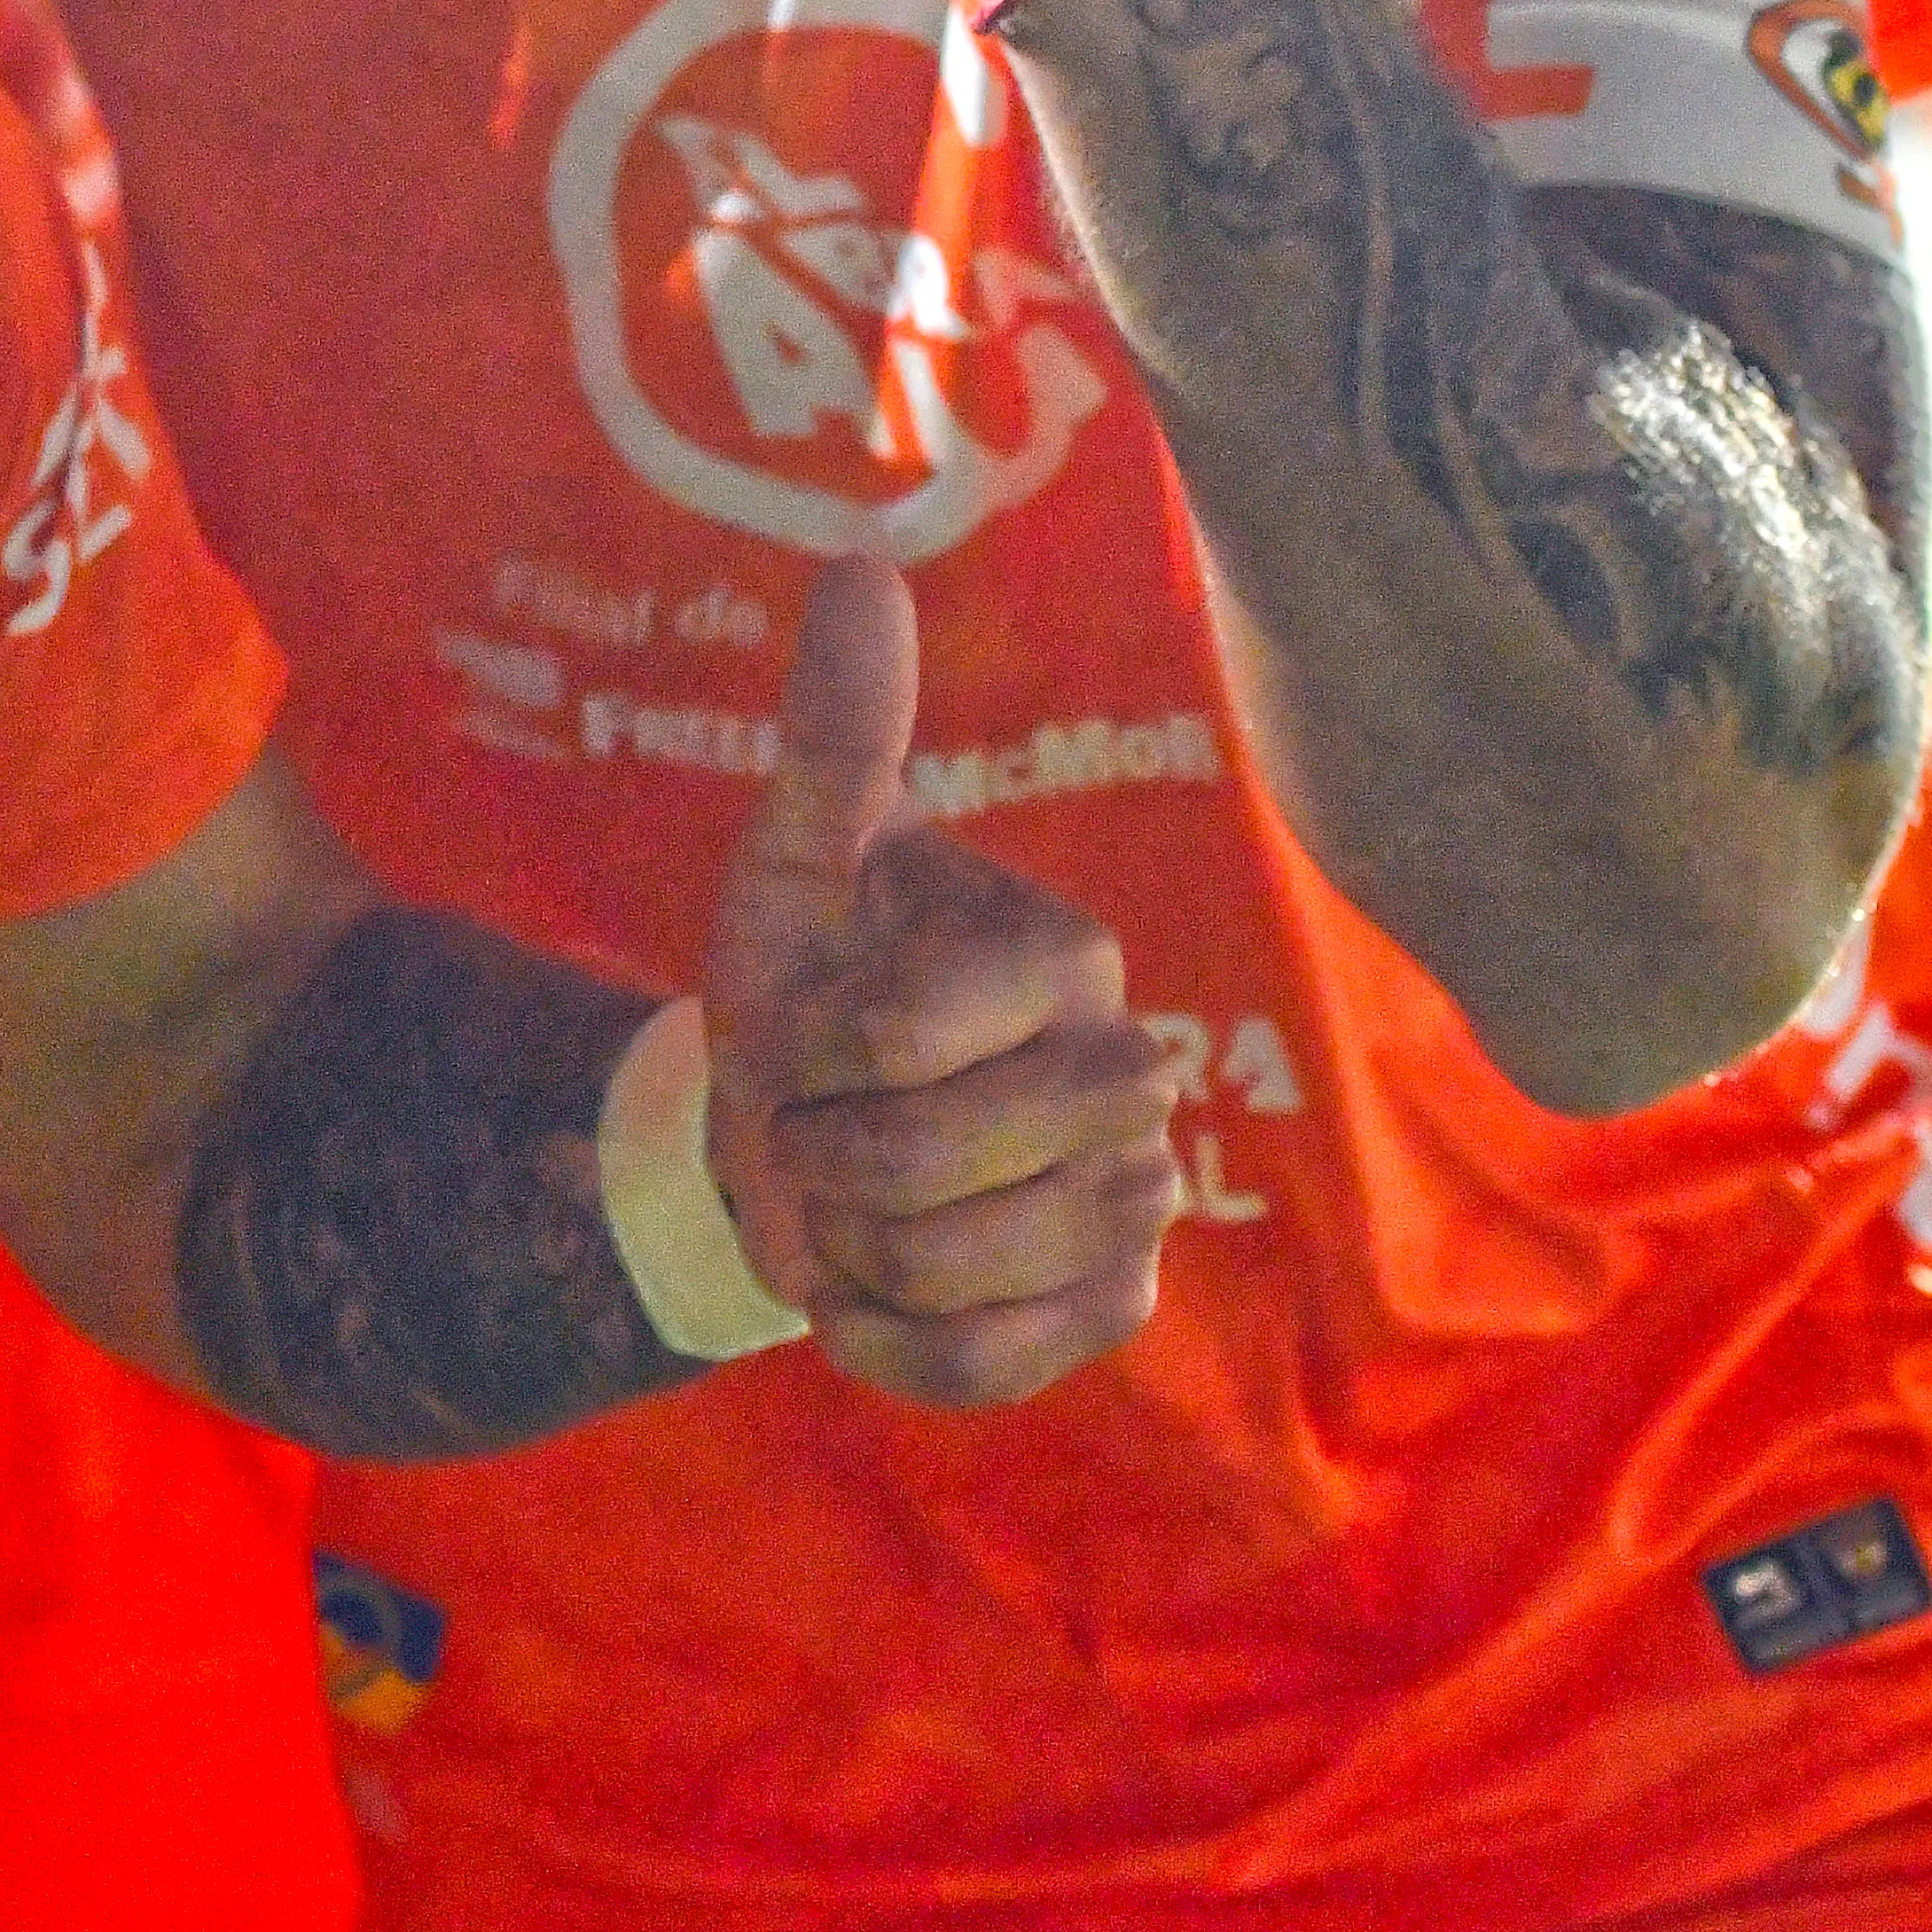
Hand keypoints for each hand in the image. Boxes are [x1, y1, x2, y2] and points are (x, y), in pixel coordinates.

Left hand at [699, 562, 1184, 1407]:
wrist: (805, 1128)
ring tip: (846, 1197)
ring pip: (949, 1268)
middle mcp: (1128, 1074)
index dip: (808, 1054)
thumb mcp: (796, 858)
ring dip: (844, 1247)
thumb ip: (836, 733)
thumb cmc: (807, 977)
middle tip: (817, 1125)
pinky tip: (863, 1291)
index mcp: (1063, 955)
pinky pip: (984, 1366)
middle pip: (925, 1163)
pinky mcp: (1116, 1307)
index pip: (901, 1038)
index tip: (797, 1038)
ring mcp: (1136, 1203)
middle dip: (821, 1154)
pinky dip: (884, 1341)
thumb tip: (859, 565)